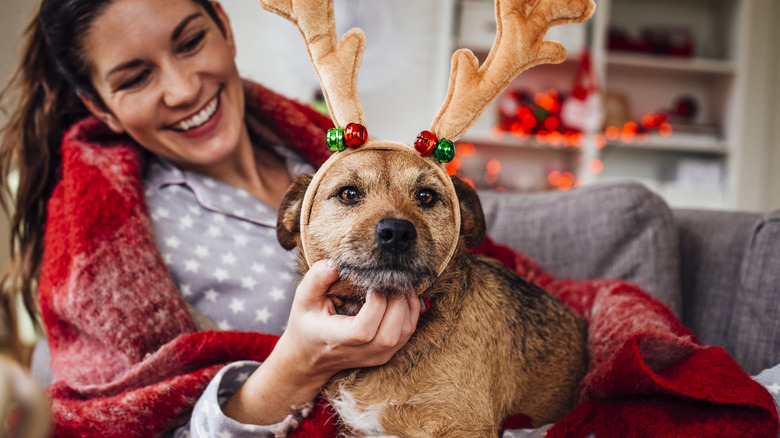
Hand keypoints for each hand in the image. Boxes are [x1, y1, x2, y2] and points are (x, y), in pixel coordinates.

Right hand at [222, 259, 419, 424]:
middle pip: (391, 332)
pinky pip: (407, 332)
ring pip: (404, 332)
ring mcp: (376, 356)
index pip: (364, 330)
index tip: (372, 282)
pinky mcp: (386, 353)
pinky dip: (411, 311)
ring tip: (399, 284)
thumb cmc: (307, 324)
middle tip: (391, 278)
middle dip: (396, 300)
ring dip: (407, 304)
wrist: (309, 358)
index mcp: (337, 340)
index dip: (376, 304)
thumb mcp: (303, 300)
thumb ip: (316, 279)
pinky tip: (404, 294)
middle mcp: (360, 352)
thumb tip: (335, 263)